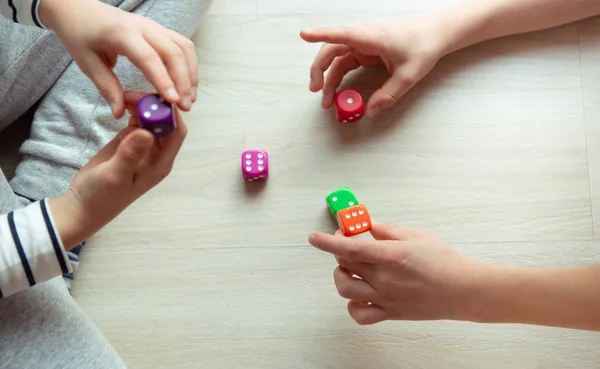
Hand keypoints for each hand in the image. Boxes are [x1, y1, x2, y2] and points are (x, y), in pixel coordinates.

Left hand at [40, 0, 197, 117]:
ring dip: (191, 74)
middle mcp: (143, 26)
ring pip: (184, 47)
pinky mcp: (160, 30)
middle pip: (174, 52)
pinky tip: (186, 84)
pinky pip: (182, 45)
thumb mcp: (87, 63)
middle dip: (183, 81)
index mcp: (121, 33)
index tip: (173, 102)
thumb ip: (107, 88)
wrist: (80, 10)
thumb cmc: (81, 34)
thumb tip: (120, 113)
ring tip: (190, 98)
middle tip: (185, 107)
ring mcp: (154, 26)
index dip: (164, 80)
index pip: (149, 58)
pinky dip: (189, 66)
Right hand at [49, 91, 187, 249]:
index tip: (152, 100)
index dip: (169, 114)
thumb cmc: (101, 196)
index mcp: (161, 163)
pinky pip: (137, 120)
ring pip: (151, 118)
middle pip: (166, 122)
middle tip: (133, 93)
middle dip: (154, 106)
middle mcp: (157, 153)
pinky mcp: (129, 142)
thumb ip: (130, 155)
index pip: (176, 132)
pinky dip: (133, 109)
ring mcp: (143, 146)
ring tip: (124, 95)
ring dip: (142, 105)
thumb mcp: (114, 175)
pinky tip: (122, 102)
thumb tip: (146, 132)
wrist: (82, 205)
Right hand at [300, 14, 449, 117]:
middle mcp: (363, 37)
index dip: (320, 34)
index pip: (341, 34)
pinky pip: (347, 62)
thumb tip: (371, 111)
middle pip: (332, 50)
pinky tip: (338, 90)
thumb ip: (389, 95)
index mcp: (372, 37)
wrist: (437, 32)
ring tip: (326, 99)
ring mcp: (364, 43)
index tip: (303, 34)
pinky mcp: (367, 49)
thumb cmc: (424, 45)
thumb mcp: (409, 75)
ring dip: (328, 77)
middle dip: (320, 70)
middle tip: (316, 92)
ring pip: (337, 58)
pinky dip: (339, 76)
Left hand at [308, 223, 481, 324]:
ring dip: (341, 276)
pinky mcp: (391, 313)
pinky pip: (361, 315)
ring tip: (349, 269)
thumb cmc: (445, 261)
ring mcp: (385, 297)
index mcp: (390, 256)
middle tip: (348, 241)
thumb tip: (370, 227)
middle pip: (345, 264)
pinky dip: (353, 306)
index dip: (328, 242)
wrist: (464, 290)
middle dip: (339, 250)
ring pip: (345, 289)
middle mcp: (383, 278)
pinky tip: (359, 295)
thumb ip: (388, 231)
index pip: (349, 247)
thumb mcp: (416, 235)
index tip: (314, 238)